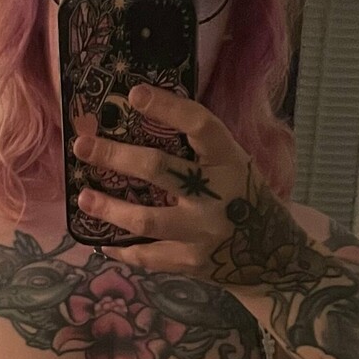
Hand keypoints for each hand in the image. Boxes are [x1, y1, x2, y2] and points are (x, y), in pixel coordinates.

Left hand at [72, 84, 314, 289]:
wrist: (276, 259)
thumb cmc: (246, 201)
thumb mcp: (235, 168)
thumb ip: (201, 152)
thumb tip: (139, 127)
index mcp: (230, 161)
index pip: (199, 125)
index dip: (166, 108)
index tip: (133, 95)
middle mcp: (217, 195)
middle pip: (159, 170)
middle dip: (115, 156)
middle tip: (82, 146)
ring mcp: (202, 233)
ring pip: (146, 219)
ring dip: (109, 208)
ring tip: (83, 197)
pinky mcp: (191, 263)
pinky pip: (147, 255)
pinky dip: (121, 248)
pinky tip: (101, 240)